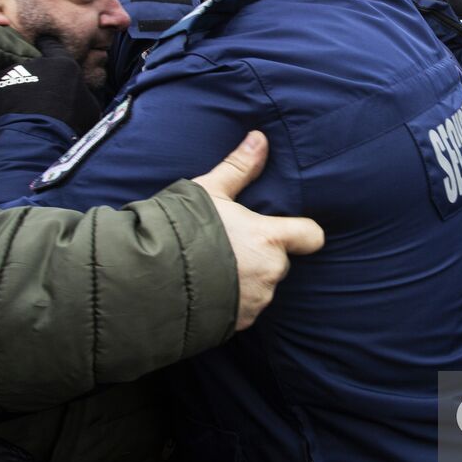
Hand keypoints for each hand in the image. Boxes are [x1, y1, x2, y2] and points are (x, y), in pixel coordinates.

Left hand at [0, 37, 101, 134]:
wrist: (36, 138)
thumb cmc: (70, 125)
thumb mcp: (90, 109)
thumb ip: (83, 93)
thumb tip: (81, 92)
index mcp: (63, 64)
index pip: (53, 46)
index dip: (49, 50)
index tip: (48, 59)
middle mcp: (36, 62)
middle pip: (33, 61)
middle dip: (34, 71)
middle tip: (37, 91)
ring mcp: (13, 71)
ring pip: (15, 74)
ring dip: (18, 84)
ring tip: (21, 104)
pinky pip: (0, 87)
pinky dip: (3, 95)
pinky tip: (8, 110)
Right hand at [191, 131, 324, 330]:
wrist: (149, 280)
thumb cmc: (180, 229)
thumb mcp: (207, 191)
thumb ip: (238, 167)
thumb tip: (260, 137)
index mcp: (269, 238)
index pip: (312, 236)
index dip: (303, 232)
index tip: (289, 229)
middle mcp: (270, 271)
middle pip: (280, 260)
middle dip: (260, 253)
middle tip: (228, 244)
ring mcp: (256, 301)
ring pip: (262, 285)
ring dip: (246, 278)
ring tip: (211, 267)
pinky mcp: (239, 323)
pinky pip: (244, 308)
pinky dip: (231, 300)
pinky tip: (205, 289)